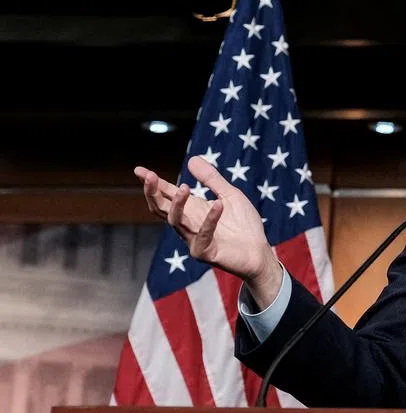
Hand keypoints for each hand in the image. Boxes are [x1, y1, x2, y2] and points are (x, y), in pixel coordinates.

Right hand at [135, 156, 280, 303]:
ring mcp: (194, 239)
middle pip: (162, 209)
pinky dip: (210, 219)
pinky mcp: (205, 252)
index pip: (167, 195)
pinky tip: (218, 204)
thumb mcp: (230, 195)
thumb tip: (191, 159)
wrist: (259, 253)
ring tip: (184, 187)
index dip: (153, 183)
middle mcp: (188, 224)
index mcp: (192, 210)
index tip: (139, 170)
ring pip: (176, 221)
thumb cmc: (244, 226)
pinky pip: (203, 235)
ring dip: (178, 204)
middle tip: (150, 176)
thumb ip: (212, 179)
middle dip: (153, 192)